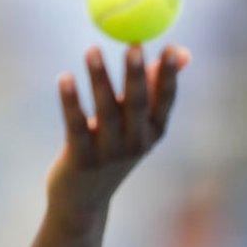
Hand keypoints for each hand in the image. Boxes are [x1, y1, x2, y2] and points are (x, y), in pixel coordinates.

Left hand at [46, 44, 190, 229]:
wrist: (84, 200)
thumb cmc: (111, 150)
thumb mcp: (136, 123)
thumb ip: (154, 87)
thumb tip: (181, 51)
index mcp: (154, 132)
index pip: (166, 100)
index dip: (169, 74)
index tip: (170, 46)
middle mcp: (136, 144)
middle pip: (137, 104)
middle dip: (136, 74)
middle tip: (133, 45)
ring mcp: (109, 155)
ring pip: (105, 111)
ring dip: (99, 79)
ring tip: (92, 49)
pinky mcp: (82, 161)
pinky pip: (76, 125)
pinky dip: (70, 101)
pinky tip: (64, 78)